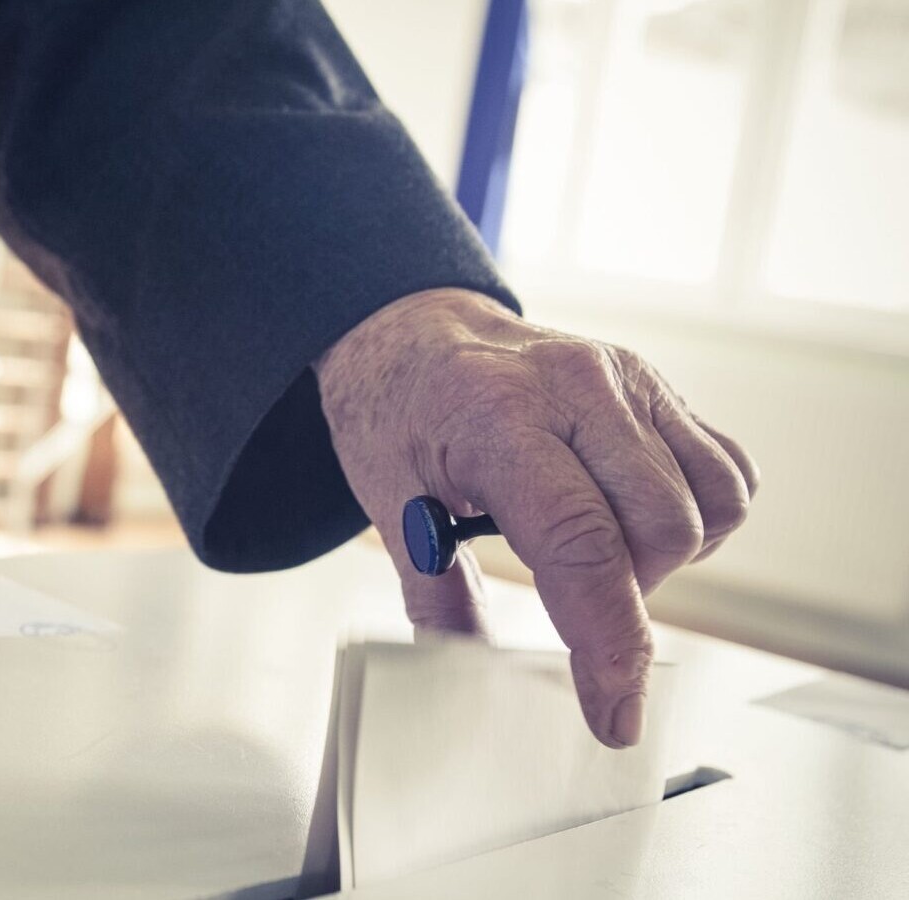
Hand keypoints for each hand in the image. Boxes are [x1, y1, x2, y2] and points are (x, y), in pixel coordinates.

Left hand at [314, 289, 757, 747]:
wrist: (411, 332)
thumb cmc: (396, 410)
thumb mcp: (386, 500)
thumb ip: (433, 594)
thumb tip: (466, 675)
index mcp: (499, 416)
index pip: (581, 544)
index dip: (606, 641)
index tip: (614, 712)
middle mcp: (577, 388)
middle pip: (660, 532)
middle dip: (627, 594)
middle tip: (566, 591)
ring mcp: (628, 379)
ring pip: (709, 506)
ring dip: (665, 556)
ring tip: (595, 548)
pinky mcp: (659, 384)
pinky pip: (726, 473)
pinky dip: (699, 516)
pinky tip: (632, 516)